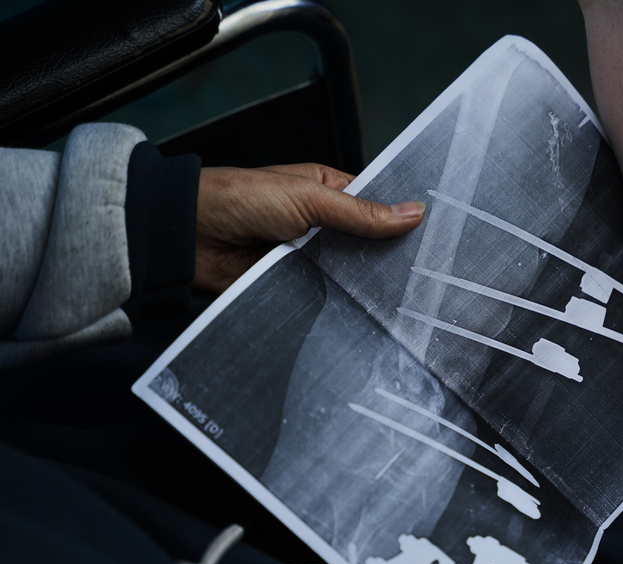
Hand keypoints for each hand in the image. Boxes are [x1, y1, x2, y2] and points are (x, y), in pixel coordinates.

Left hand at [194, 163, 424, 293]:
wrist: (188, 237)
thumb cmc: (239, 197)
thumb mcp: (310, 197)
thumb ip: (361, 212)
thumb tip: (412, 213)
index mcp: (328, 191)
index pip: (375, 206)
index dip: (400, 221)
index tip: (430, 237)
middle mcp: (320, 225)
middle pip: (365, 244)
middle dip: (385, 257)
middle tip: (419, 273)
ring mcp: (307, 257)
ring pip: (347, 274)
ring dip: (361, 283)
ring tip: (396, 295)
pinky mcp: (293, 285)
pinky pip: (324, 296)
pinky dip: (336, 301)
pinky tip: (358, 309)